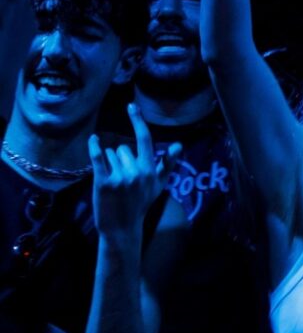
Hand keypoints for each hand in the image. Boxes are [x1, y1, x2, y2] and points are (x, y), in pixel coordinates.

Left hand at [89, 103, 181, 237]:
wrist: (122, 227)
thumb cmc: (141, 203)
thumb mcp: (159, 184)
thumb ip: (168, 163)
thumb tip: (178, 144)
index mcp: (150, 170)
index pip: (145, 139)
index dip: (137, 121)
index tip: (131, 106)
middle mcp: (136, 171)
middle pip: (123, 148)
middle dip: (121, 158)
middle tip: (123, 178)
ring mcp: (119, 177)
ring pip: (110, 154)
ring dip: (110, 162)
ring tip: (114, 181)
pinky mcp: (102, 182)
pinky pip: (98, 157)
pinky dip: (94, 147)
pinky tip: (93, 140)